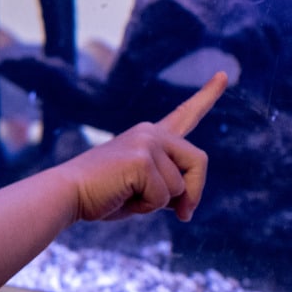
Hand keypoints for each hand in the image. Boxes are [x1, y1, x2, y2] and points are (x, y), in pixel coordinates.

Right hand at [66, 72, 225, 222]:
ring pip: (180, 186)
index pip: (186, 114)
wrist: (67, 193)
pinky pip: (163, 196)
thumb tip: (187, 206)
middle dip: (194, 192)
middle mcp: (151, 132)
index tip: (225, 75)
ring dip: (158, 203)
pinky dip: (146, 207)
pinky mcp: (142, 158)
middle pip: (199, 161)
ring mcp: (147, 142)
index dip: (208, 96)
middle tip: (182, 216)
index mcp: (151, 135)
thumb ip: (169, 189)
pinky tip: (122, 195)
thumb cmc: (101, 195)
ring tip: (126, 195)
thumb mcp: (143, 190)